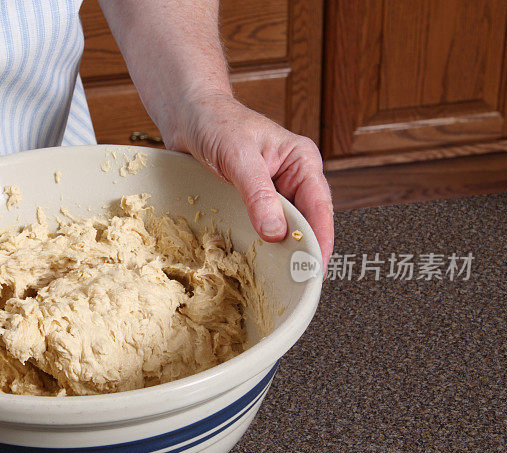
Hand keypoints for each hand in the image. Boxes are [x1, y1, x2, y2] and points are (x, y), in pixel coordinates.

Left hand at [165, 93, 333, 265]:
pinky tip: (254, 260)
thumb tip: (275, 231)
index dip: (319, 239)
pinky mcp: (252, 200)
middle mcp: (292, 177)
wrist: (187, 116)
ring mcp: (273, 191)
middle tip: (293, 282)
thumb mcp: (238, 156)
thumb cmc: (215, 123)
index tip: (314, 267)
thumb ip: (258, 193)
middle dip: (299, 250)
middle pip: (305, 222)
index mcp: (301, 161)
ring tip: (276, 278)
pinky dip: (259, 243)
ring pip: (283, 228)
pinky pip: (261, 226)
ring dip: (278, 249)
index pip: (319, 207)